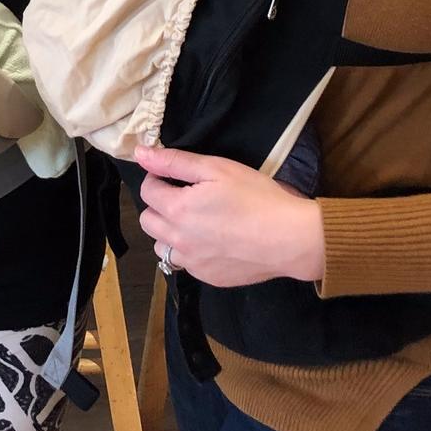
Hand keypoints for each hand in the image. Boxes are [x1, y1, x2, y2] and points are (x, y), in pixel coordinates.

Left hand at [134, 144, 325, 288]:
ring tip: (196, 221)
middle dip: (159, 205)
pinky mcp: (208, 277)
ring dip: (169, 232)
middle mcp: (178, 240)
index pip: (146, 191)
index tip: (176, 176)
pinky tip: (214, 241)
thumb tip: (140, 152)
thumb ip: (174, 161)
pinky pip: (185, 264)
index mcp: (178, 209)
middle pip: (147, 221)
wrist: (289, 239)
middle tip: (186, 197)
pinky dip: (191, 252)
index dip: (158, 178)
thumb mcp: (216, 168)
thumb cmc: (256, 197)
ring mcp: (192, 263)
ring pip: (161, 246)